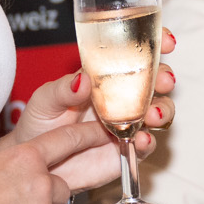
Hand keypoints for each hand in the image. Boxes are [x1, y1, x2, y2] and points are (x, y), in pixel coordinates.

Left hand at [0, 35, 177, 193]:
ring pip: (160, 111)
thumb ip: (63, 89)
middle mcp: (124, 97)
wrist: (37, 162)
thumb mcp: (45, 100)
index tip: (167, 41)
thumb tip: (83, 79)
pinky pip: (146, 145)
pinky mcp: (129, 149)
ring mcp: (130, 123)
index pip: (137, 53)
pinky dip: (148, 142)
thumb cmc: (41, 123)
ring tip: (153, 115)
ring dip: (163, 110)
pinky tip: (140, 139)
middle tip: (163, 81)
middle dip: (165, 78)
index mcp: (106, 75)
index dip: (156, 44)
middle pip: (157, 82)